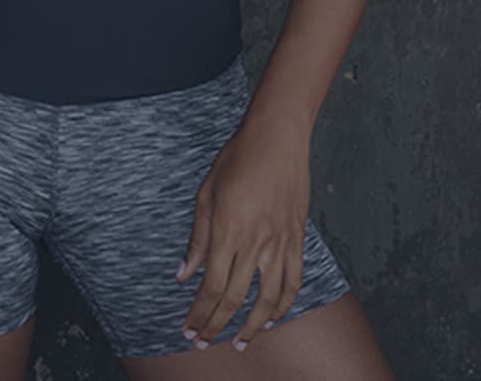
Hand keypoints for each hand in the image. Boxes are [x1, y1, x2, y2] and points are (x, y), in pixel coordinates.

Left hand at [175, 117, 312, 350]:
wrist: (278, 137)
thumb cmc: (237, 159)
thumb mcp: (206, 194)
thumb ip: (197, 239)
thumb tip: (183, 275)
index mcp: (227, 230)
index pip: (210, 286)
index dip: (199, 313)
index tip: (189, 330)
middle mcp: (254, 241)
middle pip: (234, 297)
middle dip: (217, 325)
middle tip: (204, 342)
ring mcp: (280, 241)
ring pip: (268, 297)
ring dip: (252, 325)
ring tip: (240, 342)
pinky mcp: (297, 237)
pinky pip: (293, 280)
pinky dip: (284, 304)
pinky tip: (272, 318)